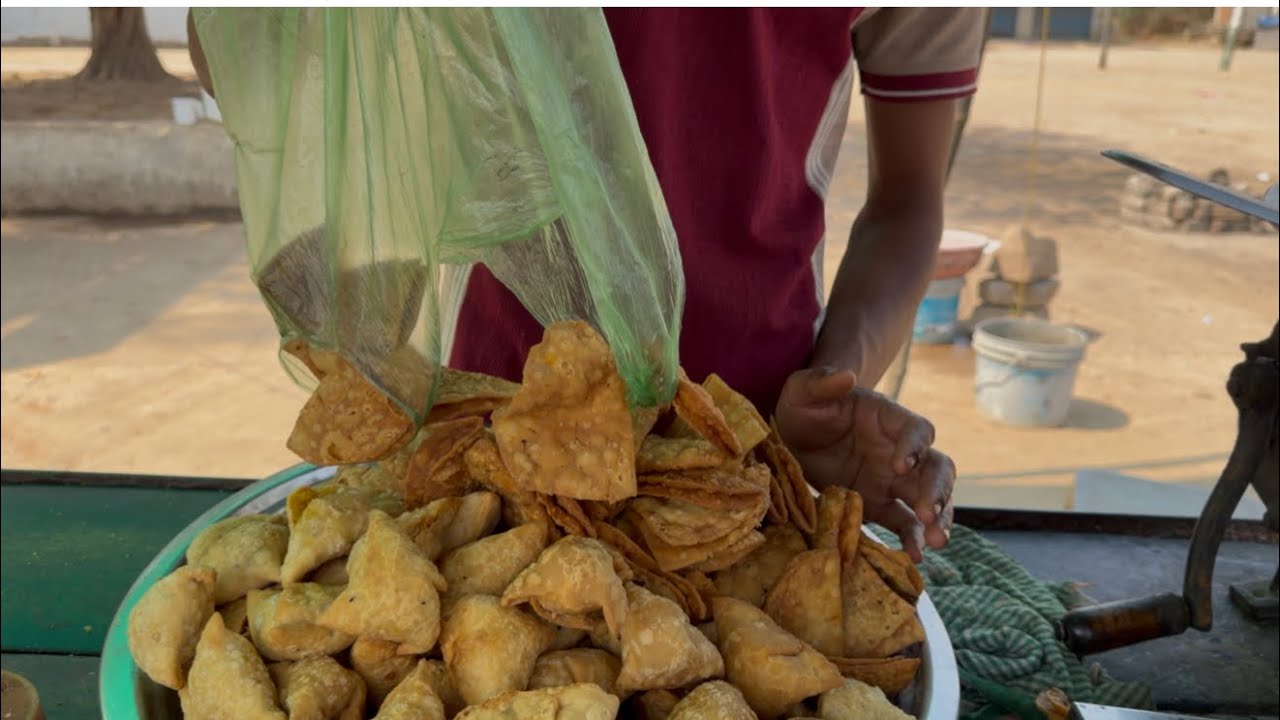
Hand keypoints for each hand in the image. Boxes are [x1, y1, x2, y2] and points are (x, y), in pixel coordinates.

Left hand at [774, 367, 954, 560]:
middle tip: (928, 513)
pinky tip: (914, 558)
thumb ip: (821, 381)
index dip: (915, 446)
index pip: (918, 430)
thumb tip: (847, 377)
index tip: (900, 466)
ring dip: (938, 519)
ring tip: (936, 542)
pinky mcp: (879, 505)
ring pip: (930, 499)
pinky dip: (912, 540)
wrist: (789, 439)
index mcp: (887, 419)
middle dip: (937, 490)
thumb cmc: (802, 409)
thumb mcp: (802, 391)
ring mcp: (892, 481)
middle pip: (936, 467)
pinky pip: (904, 524)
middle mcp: (899, 450)